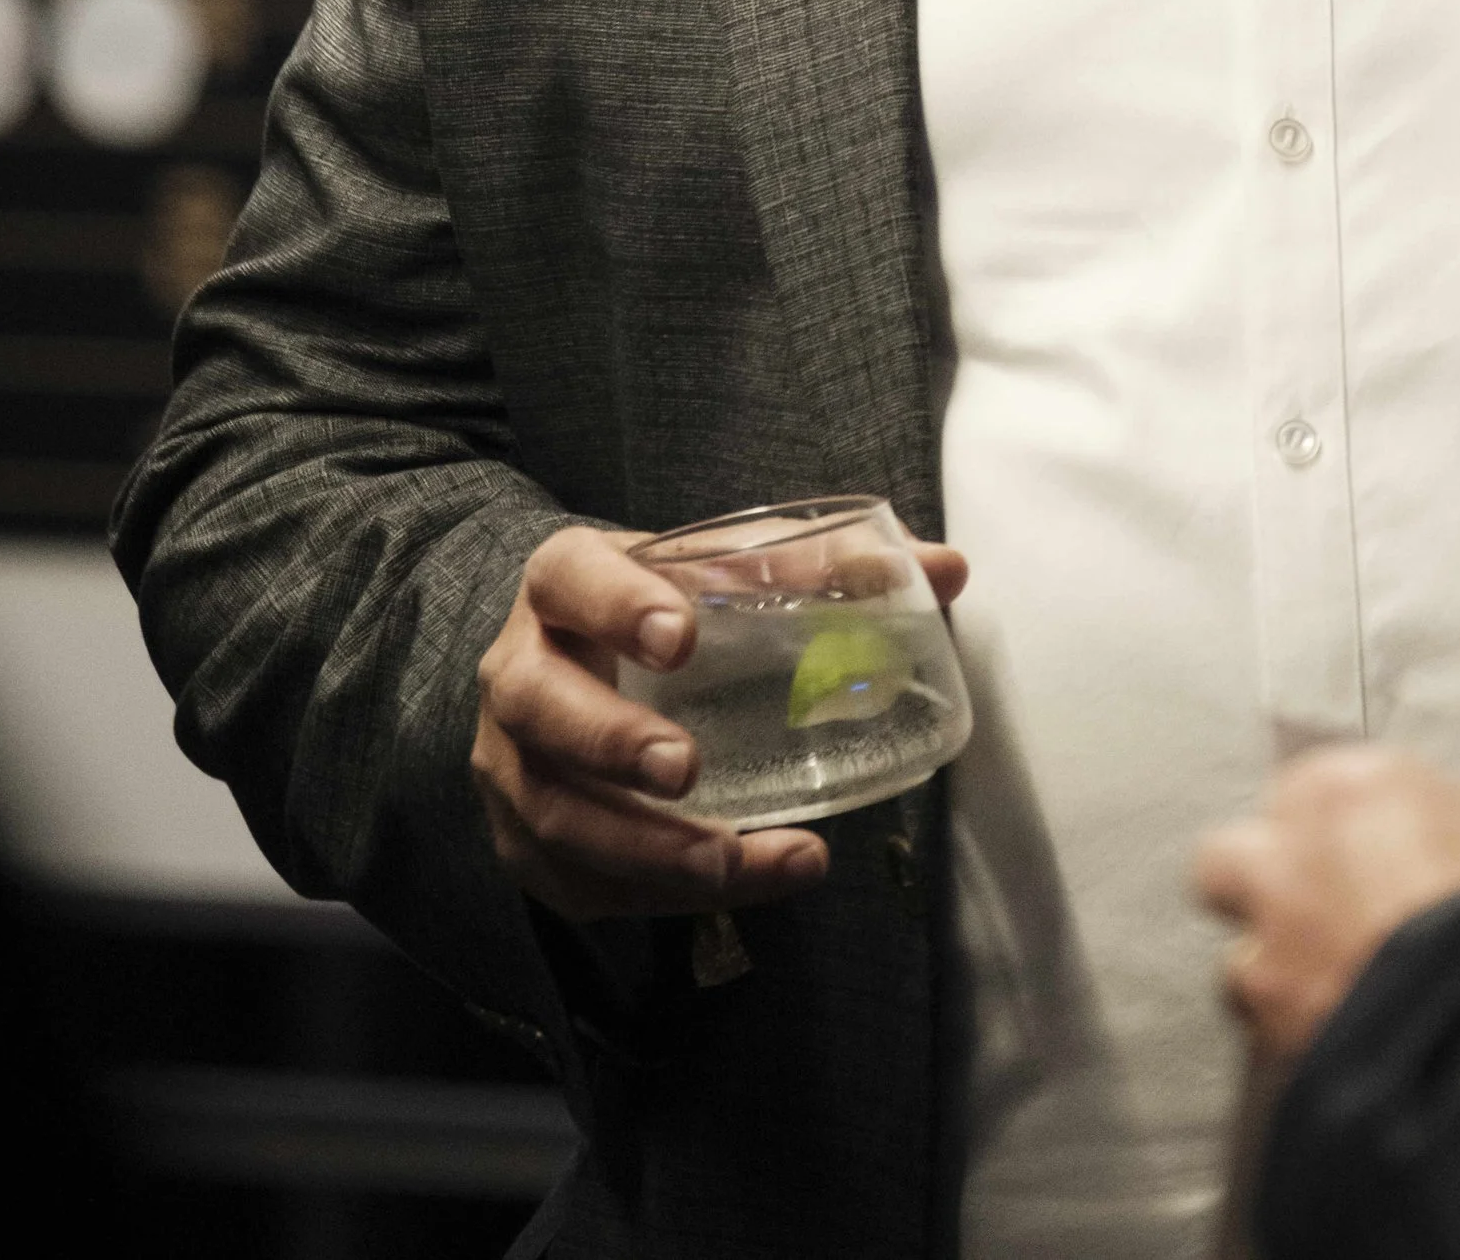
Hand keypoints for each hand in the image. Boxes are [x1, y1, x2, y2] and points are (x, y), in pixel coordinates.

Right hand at [471, 521, 967, 923]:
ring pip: (552, 810)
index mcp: (566, 584)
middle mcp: (521, 668)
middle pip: (539, 703)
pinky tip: (732, 888)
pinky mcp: (528, 838)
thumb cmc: (665, 607)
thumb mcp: (725, 570)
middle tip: (688, 767)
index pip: (574, 580)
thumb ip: (829, 566)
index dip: (618, 606)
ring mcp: (512, 761)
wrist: (573, 660)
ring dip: (639, 844)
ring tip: (727, 860)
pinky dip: (652, 894)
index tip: (682, 634)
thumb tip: (947, 569)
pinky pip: (576, 879)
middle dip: (610, 740)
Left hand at [1194, 747, 1459, 1060]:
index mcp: (1350, 789)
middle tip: (1324, 918)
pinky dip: (1305, 1048)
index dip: (1334, 834)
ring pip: (1240, 966)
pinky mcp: (1280, 1040)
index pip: (1302, 794)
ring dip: (1282, 982)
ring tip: (1343, 1000)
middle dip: (1267, 890)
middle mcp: (1291, 860)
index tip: (1371, 857)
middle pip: (1229, 864)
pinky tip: (1354, 1052)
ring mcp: (1278, 956)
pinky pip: (1268, 1045)